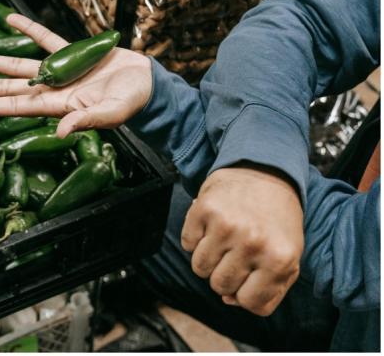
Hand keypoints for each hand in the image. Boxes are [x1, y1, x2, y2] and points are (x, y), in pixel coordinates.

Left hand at [0, 13, 152, 137]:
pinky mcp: (73, 54)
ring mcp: (60, 72)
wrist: (148, 84)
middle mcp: (52, 90)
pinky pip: (45, 39)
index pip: (15, 107)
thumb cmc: (132, 104)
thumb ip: (86, 121)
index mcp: (57, 106)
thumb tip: (61, 131)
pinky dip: (28, 30)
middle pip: (9, 87)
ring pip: (20, 64)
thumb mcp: (111, 115)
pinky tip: (10, 20)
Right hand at [181, 165, 303, 315]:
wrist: (265, 171)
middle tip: (235, 255)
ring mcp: (226, 226)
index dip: (246, 295)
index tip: (249, 279)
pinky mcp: (204, 209)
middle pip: (220, 286)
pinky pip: (187, 244)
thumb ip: (268, 287)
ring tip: (223, 240)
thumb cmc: (277, 218)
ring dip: (208, 258)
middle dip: (225, 275)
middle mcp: (253, 243)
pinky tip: (211, 226)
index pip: (253, 304)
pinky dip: (195, 238)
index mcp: (280, 259)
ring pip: (199, 268)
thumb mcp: (288, 256)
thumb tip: (228, 300)